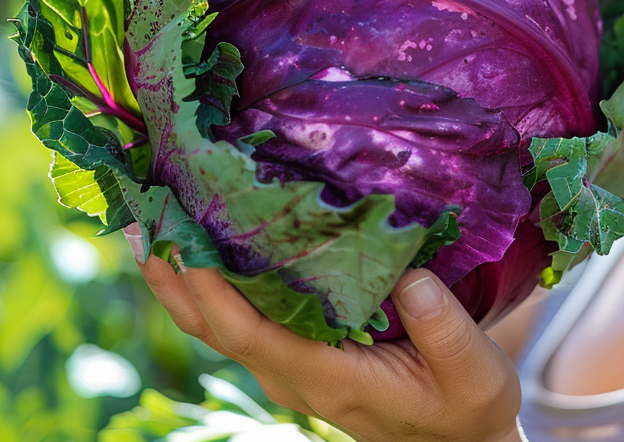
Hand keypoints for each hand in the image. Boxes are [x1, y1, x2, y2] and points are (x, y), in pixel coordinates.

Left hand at [128, 227, 522, 441]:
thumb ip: (442, 328)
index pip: (251, 335)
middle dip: (176, 276)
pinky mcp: (302, 353)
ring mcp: (293, 365)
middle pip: (213, 328)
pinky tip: (206, 244)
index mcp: (329, 378)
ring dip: (184, 276)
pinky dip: (213, 281)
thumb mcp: (475, 374)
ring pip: (219, 323)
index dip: (212, 292)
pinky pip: (242, 317)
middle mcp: (295, 374)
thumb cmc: (470, 409)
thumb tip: (409, 273)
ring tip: (155, 221)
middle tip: (148, 213)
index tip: (187, 242)